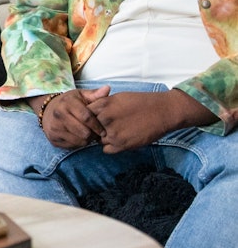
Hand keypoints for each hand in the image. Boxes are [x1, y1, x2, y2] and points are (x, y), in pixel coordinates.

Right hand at [35, 86, 110, 147]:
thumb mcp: (81, 95)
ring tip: (87, 134)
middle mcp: (58, 115)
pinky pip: (72, 146)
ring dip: (86, 140)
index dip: (97, 126)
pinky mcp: (53, 138)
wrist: (48, 110)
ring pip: (79, 141)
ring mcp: (54, 128)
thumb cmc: (69, 102)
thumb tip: (108, 89)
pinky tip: (78, 136)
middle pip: (84, 132)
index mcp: (67, 103)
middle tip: (95, 133)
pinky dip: (78, 143)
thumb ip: (95, 94)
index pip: (86, 118)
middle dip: (92, 134)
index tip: (103, 131)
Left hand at [87, 89, 213, 152]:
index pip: (84, 114)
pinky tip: (120, 139)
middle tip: (107, 127)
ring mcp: (113, 133)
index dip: (89, 117)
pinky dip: (111, 146)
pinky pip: (106, 150)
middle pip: (91, 128)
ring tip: (118, 131)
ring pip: (98, 140)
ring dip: (104, 138)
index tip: (95, 119)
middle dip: (96, 128)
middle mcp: (105, 119)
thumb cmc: (141, 102)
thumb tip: (89, 111)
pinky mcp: (121, 145)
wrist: (162, 112)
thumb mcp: (117, 97)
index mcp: (102, 105)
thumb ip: (102, 104)